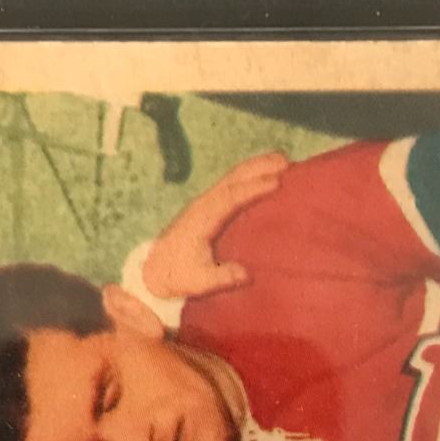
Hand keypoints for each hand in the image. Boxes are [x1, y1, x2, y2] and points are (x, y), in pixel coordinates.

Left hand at [141, 151, 288, 300]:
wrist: (154, 270)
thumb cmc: (177, 275)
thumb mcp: (198, 281)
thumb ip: (221, 277)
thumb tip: (245, 273)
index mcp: (202, 219)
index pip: (230, 198)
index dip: (252, 188)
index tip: (275, 182)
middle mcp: (203, 205)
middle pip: (232, 179)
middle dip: (258, 167)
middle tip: (285, 160)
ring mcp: (204, 203)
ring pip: (231, 178)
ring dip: (255, 166)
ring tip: (281, 159)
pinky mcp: (207, 206)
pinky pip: (230, 184)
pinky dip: (248, 175)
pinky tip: (263, 173)